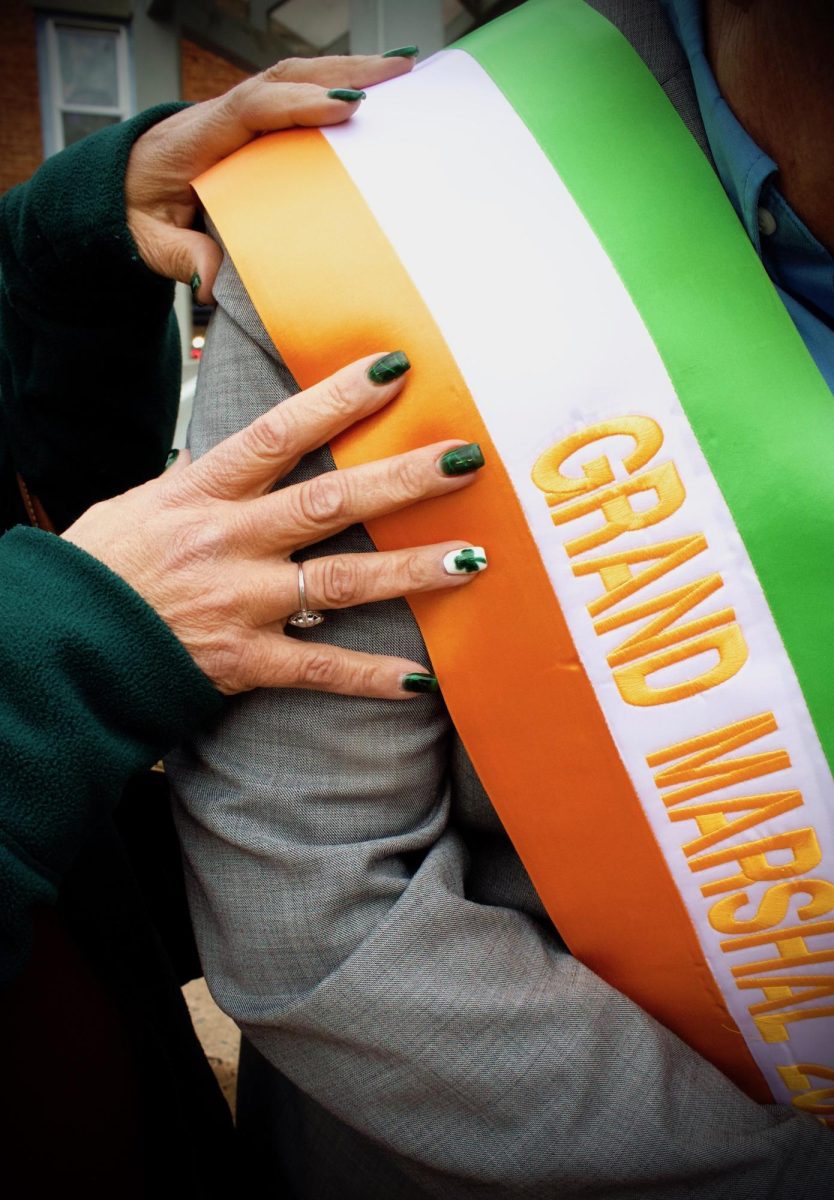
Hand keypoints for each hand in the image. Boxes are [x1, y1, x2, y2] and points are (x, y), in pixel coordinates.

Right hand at [62, 353, 484, 697]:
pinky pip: (320, 667)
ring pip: (340, 582)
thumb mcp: (142, 504)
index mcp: (199, 493)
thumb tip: (257, 453)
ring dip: (410, 571)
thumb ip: (206, 480)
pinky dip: (372, 675)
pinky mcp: (244, 661)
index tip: (394, 372)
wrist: (58, 649)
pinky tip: (424, 679)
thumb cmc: (101, 572)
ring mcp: (239, 602)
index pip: (279, 434)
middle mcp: (227, 542)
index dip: (338, 400)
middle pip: (328, 501)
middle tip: (464, 460)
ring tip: (471, 559)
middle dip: (401, 479)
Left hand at [126, 53, 415, 301]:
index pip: (251, 108)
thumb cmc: (136, 213)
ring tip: (403, 71)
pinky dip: (336, 85)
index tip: (343, 106)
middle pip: (284, 79)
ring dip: (349, 71)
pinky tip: (375, 90)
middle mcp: (220, 116)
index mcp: (196, 139)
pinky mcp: (254, 124)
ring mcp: (239, 115)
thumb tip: (212, 281)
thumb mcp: (152, 243)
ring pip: (296, 79)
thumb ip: (183, 258)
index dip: (298, 104)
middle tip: (397, 74)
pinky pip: (297, 95)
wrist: (117, 190)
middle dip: (343, 72)